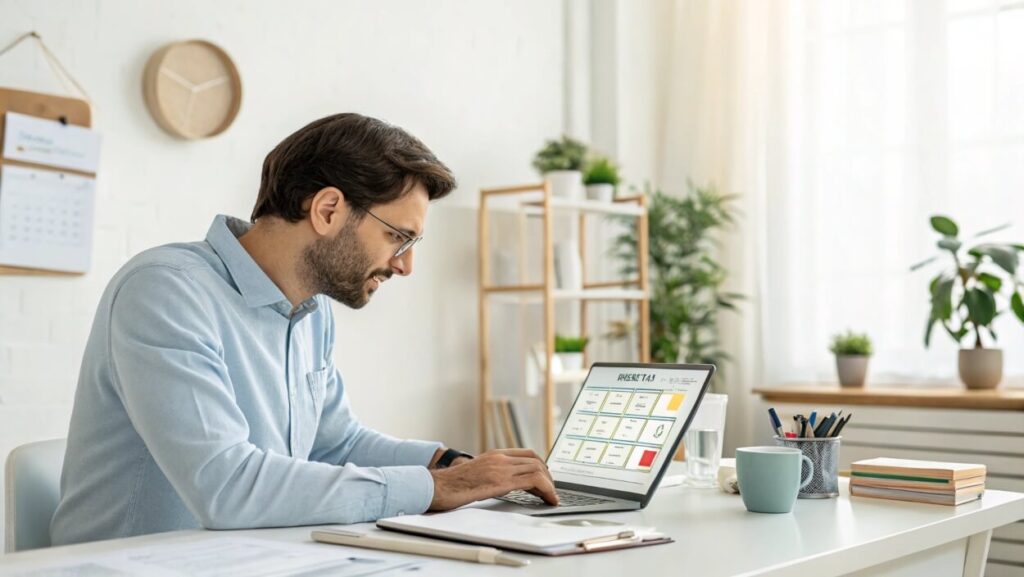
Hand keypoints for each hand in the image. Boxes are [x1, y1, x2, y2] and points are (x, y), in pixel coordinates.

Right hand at [428, 448, 557, 510]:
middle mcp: (499, 457)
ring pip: (538, 468)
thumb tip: (502, 485)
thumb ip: (490, 475)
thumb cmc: (450, 486)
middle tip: (551, 491)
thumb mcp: (475, 475)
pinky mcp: (501, 480)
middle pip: (535, 459)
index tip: (546, 478)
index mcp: (493, 454)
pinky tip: (549, 500)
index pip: (526, 453)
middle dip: (548, 475)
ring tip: (552, 498)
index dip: (541, 465)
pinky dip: (547, 490)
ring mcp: (500, 467)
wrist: (436, 487)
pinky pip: (533, 480)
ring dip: (550, 484)